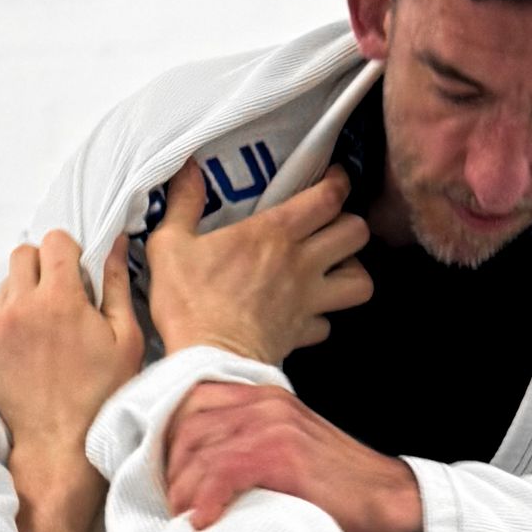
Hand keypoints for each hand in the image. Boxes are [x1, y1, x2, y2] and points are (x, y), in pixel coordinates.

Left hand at [0, 230, 141, 531]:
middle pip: (23, 253)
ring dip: (23, 292)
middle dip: (43, 265)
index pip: (55, 241)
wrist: (58, 445)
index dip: (70, 252)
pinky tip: (24, 341)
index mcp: (60, 300)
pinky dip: (4, 316)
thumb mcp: (125, 339)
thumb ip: (117, 285)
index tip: (78, 274)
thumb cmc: (101, 395)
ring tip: (43, 325)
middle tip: (60, 295)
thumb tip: (115, 244)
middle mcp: (20, 307)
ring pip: (4, 283)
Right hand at [145, 159, 371, 364]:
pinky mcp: (303, 333)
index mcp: (273, 233)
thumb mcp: (170, 245)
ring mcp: (308, 300)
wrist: (207, 363)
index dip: (338, 181)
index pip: (328, 197)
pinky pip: (329, 322)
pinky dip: (322, 318)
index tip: (334, 177)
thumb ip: (183, 203)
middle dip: (350, 222)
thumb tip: (187, 168)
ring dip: (351, 271)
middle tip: (330, 224)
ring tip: (332, 269)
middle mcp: (301, 263)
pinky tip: (304, 313)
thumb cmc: (190, 304)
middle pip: (356, 232)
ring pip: (361, 279)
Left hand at [162, 381, 423, 531]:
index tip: (169, 473)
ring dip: (183, 488)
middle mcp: (266, 403)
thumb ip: (249, 444)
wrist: (387, 497)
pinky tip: (204, 520)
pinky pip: (222, 471)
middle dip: (171, 467)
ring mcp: (274, 425)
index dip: (171, 440)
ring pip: (200, 449)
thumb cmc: (338, 484)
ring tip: (184, 516)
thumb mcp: (289, 448)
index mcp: (265, 397)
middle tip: (172, 501)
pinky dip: (205, 499)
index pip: (195, 402)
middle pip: (189, 425)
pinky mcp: (280, 454)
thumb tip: (201, 471)